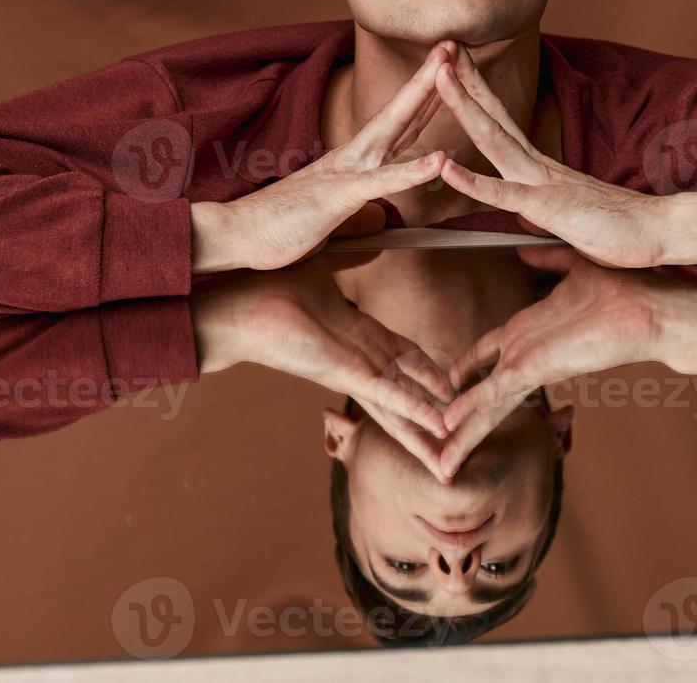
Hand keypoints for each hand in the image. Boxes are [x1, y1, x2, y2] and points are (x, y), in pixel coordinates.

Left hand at [189, 257, 454, 448]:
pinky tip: (435, 425)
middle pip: (409, 392)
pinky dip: (412, 409)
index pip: (406, 358)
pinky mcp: (341, 372)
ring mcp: (352, 369)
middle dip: (436, 417)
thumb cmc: (270, 288)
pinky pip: (384, 392)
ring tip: (451, 460)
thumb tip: (369, 236)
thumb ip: (351, 258)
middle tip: (461, 443)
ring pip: (401, 405)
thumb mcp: (324, 268)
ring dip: (428, 432)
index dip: (433, 373)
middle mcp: (360, 359)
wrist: (236, 305)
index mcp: (359, 335)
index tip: (456, 386)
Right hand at [191, 42, 456, 273]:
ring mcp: (345, 173)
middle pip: (398, 112)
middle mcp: (352, 158)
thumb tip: (380, 213)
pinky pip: (381, 183)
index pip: (397, 124)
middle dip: (428, 78)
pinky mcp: (338, 197)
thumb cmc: (283, 224)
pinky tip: (440, 161)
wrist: (239, 233)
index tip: (448, 69)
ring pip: (391, 133)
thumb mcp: (332, 212)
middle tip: (453, 43)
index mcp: (354, 161)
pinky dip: (411, 172)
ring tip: (450, 75)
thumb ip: (358, 205)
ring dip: (422, 103)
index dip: (424, 96)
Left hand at [431, 45, 675, 268]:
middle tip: (440, 47)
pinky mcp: (547, 207)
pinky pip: (504, 194)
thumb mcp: (571, 220)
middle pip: (494, 118)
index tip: (455, 67)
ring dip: (464, 107)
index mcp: (541, 168)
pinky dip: (472, 181)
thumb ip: (545, 219)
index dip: (477, 94)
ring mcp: (543, 183)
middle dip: (464, 82)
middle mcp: (539, 166)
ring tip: (438, 76)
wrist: (659, 232)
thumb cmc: (620, 227)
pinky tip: (445, 167)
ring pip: (494, 141)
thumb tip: (528, 231)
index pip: (503, 123)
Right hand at [438, 244, 696, 477]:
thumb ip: (547, 259)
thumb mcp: (572, 266)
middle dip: (454, 418)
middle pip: (478, 392)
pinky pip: (496, 392)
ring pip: (485, 405)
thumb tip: (527, 246)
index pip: (483, 356)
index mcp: (527, 332)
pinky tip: (452, 428)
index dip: (461, 370)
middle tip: (432, 444)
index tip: (441, 384)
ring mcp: (529, 365)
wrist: (650, 308)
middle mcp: (524, 355)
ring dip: (461, 435)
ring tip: (440, 465)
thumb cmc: (621, 288)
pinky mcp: (537, 370)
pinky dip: (472, 411)